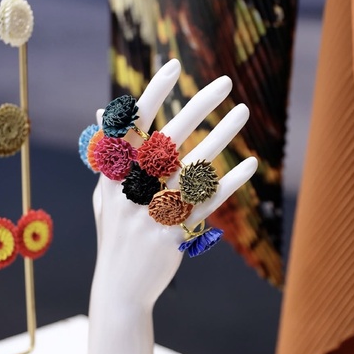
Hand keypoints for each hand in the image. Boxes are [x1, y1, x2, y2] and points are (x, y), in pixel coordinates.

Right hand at [91, 58, 256, 307]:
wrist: (120, 287)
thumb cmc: (114, 235)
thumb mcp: (104, 195)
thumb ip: (108, 154)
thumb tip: (104, 109)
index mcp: (111, 176)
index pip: (130, 126)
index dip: (152, 95)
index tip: (174, 66)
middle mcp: (130, 191)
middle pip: (166, 139)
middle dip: (197, 106)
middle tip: (225, 81)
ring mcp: (152, 215)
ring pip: (193, 168)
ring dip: (221, 136)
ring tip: (243, 111)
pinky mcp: (173, 236)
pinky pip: (206, 204)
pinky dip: (229, 182)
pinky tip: (249, 163)